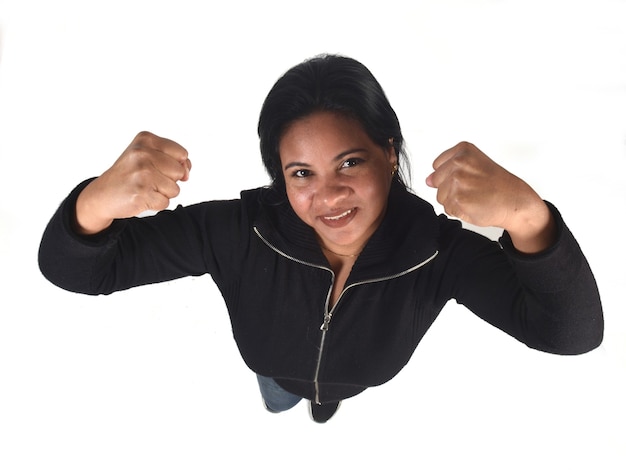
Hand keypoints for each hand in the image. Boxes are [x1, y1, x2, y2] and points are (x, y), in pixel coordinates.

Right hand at [75, 131, 190, 233]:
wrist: (102, 194)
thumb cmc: (130, 174)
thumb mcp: (149, 157)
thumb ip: (175, 160)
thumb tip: (187, 173)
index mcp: (146, 139)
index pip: (182, 154)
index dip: (176, 165)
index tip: (158, 167)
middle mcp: (142, 153)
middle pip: (179, 172)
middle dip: (168, 179)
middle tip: (147, 179)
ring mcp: (142, 173)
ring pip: (175, 189)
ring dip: (162, 193)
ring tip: (144, 188)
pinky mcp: (141, 192)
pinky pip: (165, 202)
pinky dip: (155, 204)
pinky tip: (141, 197)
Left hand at [426, 142, 555, 252]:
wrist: (515, 201)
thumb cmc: (497, 184)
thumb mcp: (474, 165)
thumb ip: (448, 169)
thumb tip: (428, 180)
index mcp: (463, 150)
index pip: (437, 166)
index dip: (451, 175)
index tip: (470, 177)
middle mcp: (459, 163)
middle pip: (436, 182)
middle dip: (450, 189)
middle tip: (473, 189)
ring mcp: (458, 181)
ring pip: (441, 197)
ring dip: (454, 201)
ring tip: (474, 197)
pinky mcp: (458, 199)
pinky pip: (447, 209)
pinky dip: (459, 211)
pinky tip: (474, 205)